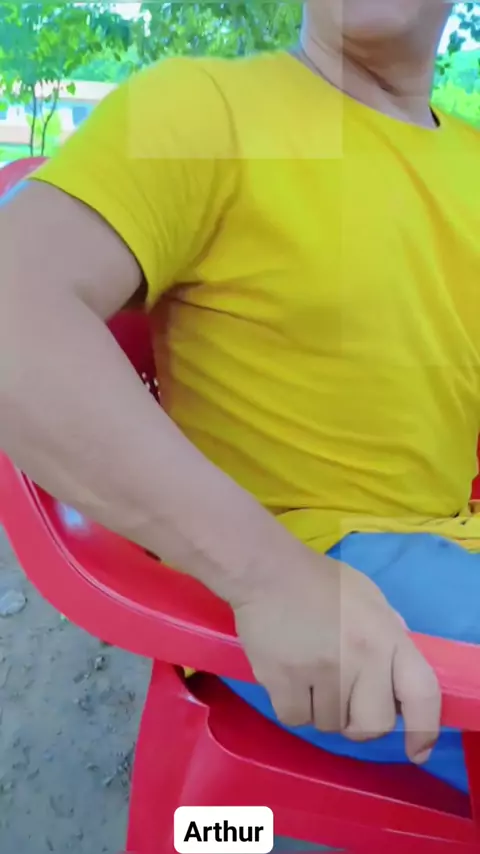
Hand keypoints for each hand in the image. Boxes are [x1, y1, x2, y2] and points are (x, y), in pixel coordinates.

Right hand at [234, 552, 440, 762]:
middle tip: (344, 699)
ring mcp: (322, 672)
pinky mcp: (283, 681)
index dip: (424, 729)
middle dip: (360, 722)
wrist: (266, 571)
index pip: (421, 693)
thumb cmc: (321, 582)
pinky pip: (296, 720)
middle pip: (373, 726)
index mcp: (387, 635)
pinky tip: (288, 679)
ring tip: (310, 676)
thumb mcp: (369, 598)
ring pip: (331, 726)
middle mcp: (361, 658)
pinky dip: (293, 707)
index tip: (417, 750)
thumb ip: (389, 633)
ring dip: (322, 710)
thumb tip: (398, 673)